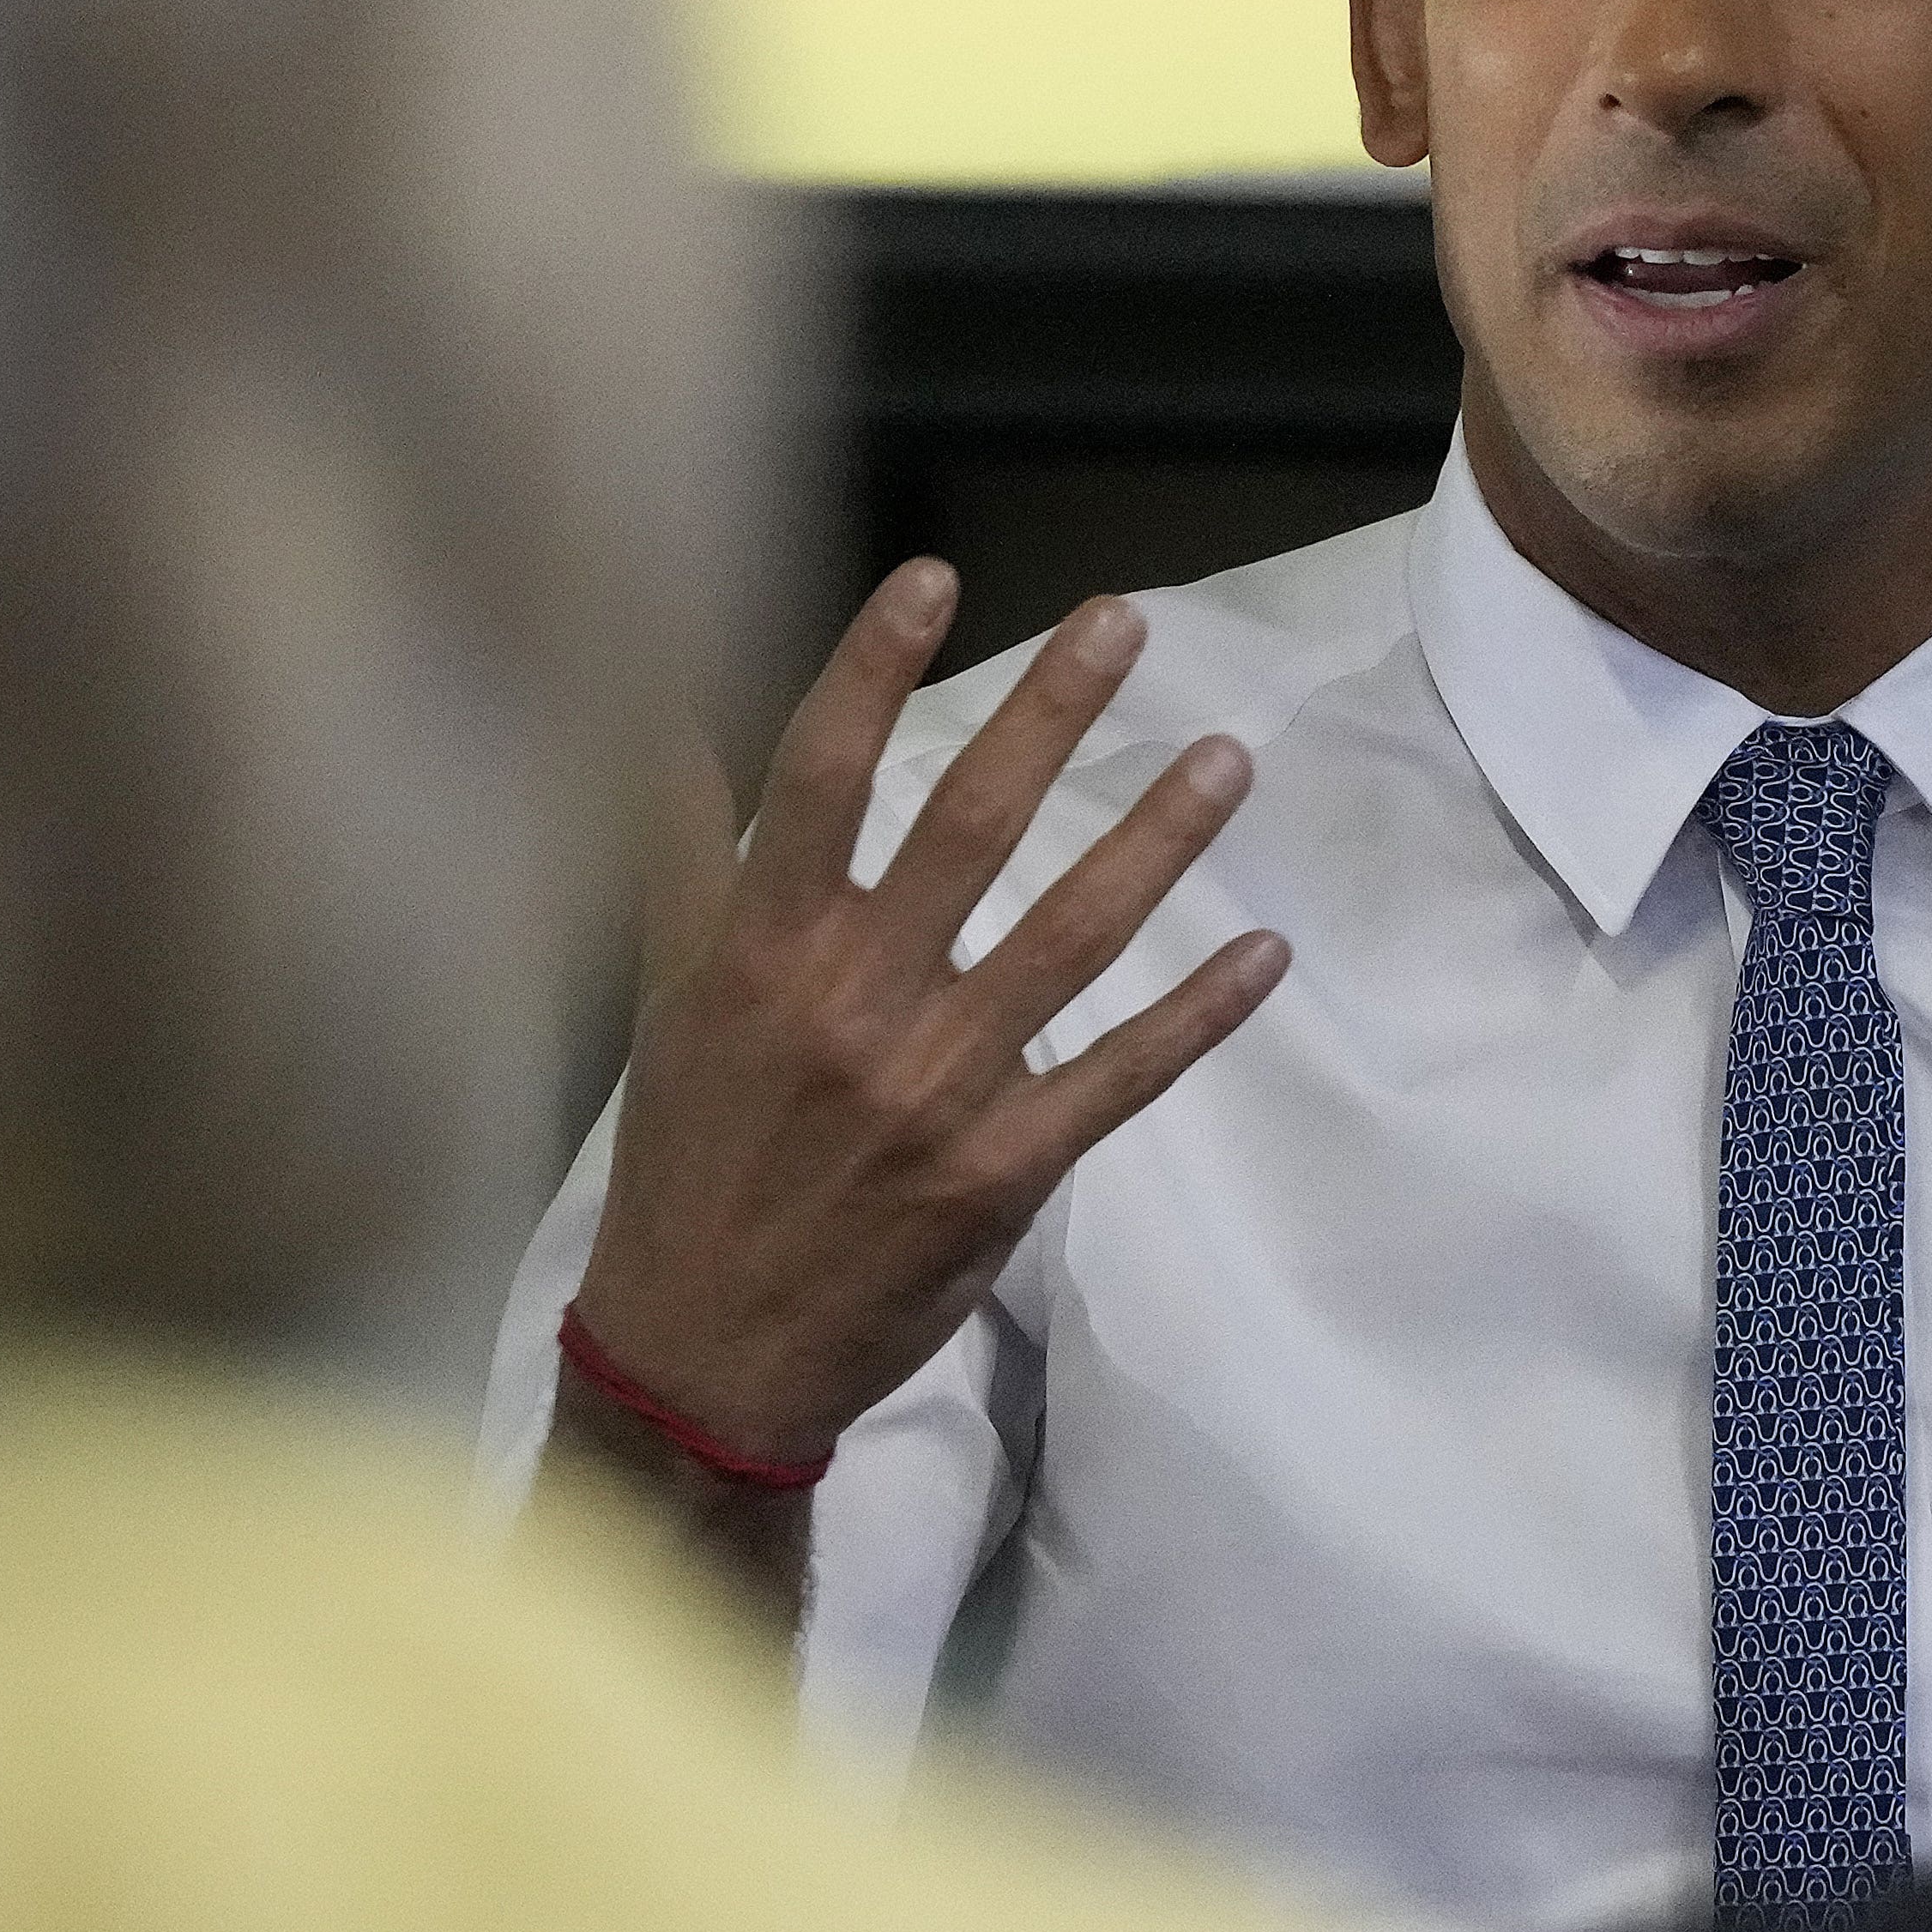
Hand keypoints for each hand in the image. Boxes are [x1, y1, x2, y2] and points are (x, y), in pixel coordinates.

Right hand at [568, 562, 1287, 1468]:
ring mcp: (941, 1086)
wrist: (707, 1353)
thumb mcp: (665, 1004)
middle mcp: (856, 1002)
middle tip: (1127, 622)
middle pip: (970, 827)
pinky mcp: (1005, 1167)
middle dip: (1051, 713)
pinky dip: (1198, 1015)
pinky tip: (1266, 953)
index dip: (872, 671)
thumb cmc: (686, 1164)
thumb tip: (664, 725)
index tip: (934, 579)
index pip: (819, 780)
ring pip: (1071, 936)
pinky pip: (1121, 1075)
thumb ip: (678, 860)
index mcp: (764, 953)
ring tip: (1226, 756)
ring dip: (1157, 841)